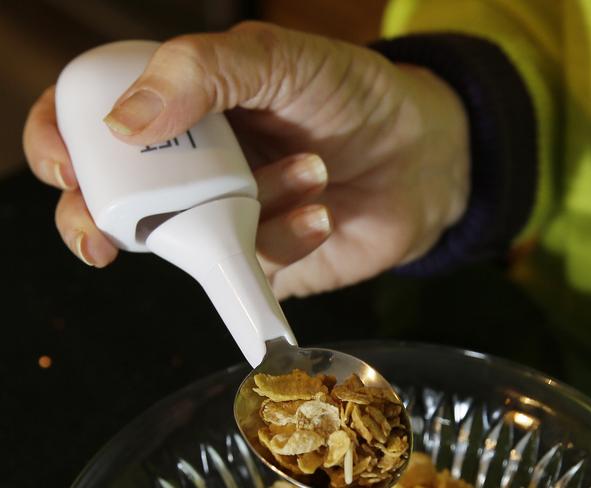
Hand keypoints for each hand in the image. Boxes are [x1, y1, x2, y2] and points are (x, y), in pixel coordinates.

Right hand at [23, 21, 468, 298]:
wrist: (419, 153)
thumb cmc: (350, 95)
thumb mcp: (276, 58)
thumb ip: (200, 71)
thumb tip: (122, 120)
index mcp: (181, 109)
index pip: (91, 124)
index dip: (60, 146)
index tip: (65, 169)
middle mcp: (192, 165)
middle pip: (113, 200)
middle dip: (108, 220)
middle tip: (120, 232)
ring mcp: (224, 214)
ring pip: (185, 239)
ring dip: (247, 208)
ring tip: (311, 169)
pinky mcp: (259, 257)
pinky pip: (247, 265)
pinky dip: (288, 235)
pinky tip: (322, 207)